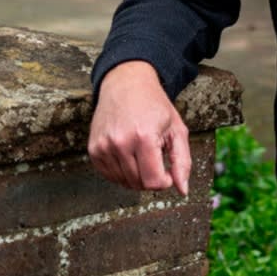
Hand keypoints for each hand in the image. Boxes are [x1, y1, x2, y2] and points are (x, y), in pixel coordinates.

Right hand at [87, 60, 190, 194]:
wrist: (126, 84)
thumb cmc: (154, 106)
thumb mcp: (177, 129)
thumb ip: (182, 162)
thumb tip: (183, 191)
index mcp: (144, 137)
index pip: (153, 181)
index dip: (165, 181)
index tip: (167, 170)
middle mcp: (120, 143)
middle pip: (138, 184)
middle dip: (151, 177)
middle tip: (154, 157)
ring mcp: (103, 146)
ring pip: (123, 182)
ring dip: (136, 175)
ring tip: (141, 153)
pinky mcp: (93, 149)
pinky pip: (109, 176)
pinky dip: (121, 172)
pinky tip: (128, 155)